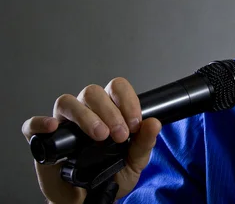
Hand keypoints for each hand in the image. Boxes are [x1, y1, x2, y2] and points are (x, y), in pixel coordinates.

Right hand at [21, 78, 161, 203]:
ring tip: (99, 135)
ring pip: (67, 102)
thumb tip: (154, 123)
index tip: (135, 123)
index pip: (117, 88)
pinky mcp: (43, 141)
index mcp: (108, 110)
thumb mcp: (135, 162)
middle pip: (92, 92)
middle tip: (119, 135)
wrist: (89, 199)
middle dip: (110, 112)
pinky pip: (33, 125)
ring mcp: (63, 124)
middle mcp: (85, 111)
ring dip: (85, 116)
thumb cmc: (110, 175)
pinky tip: (53, 127)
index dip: (127, 100)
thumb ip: (145, 143)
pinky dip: (40, 122)